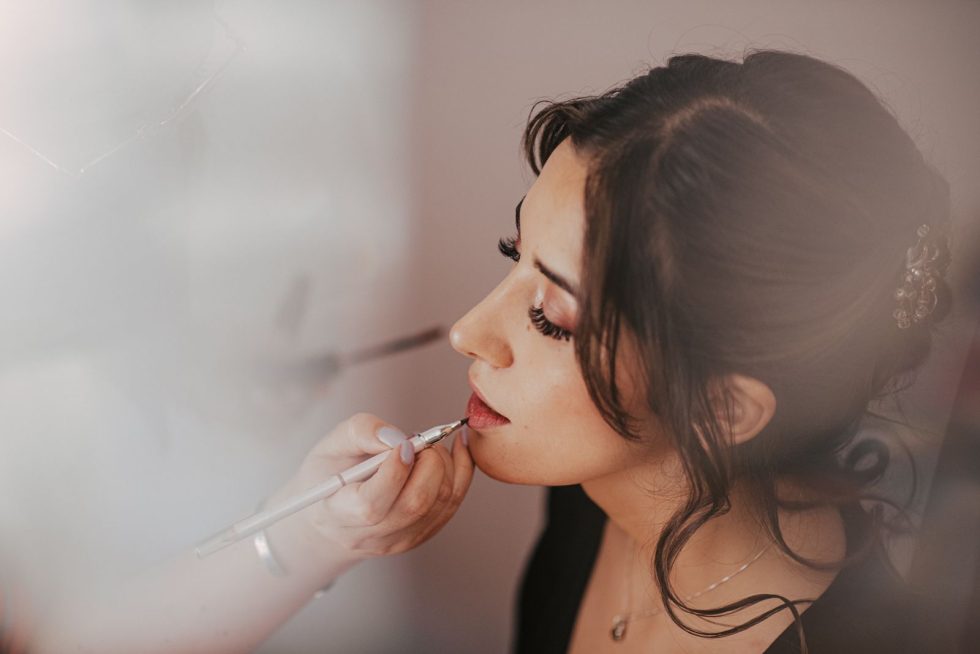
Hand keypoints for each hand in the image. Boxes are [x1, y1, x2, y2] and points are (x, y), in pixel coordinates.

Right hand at [267, 413, 473, 573]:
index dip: (395, 470)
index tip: (404, 442)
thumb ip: (360, 433)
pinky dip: (460, 471)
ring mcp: (400, 540)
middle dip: (428, 461)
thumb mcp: (329, 446)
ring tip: (425, 445)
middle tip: (417, 439)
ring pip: (441, 502)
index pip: (373, 504)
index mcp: (340, 514)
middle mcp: (372, 535)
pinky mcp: (421, 535)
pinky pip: (453, 504)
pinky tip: (454, 449)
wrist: (332, 513)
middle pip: (415, 504)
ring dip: (444, 464)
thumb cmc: (328, 476)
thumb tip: (398, 438)